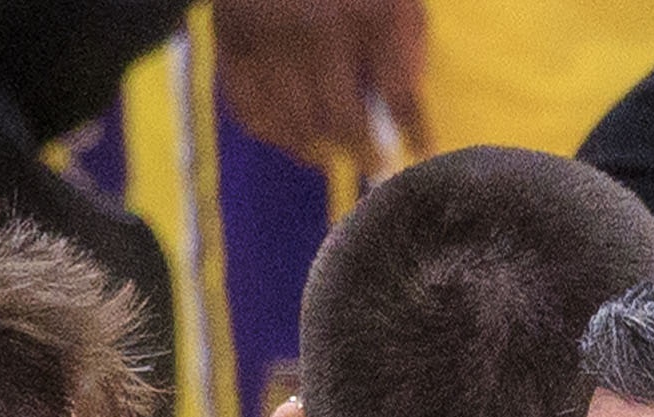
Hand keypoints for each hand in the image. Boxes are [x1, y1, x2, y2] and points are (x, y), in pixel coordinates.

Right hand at [213, 0, 428, 170]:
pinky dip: (275, 133)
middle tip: (376, 164)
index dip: (415, 134)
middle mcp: (319, 27)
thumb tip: (404, 120)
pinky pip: (252, 114)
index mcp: (372, 12)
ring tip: (333, 152)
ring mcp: (271, 37)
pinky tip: (295, 133)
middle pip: (343, 123)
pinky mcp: (232, 41)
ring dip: (319, 150)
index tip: (421, 154)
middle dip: (364, 153)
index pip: (399, 96)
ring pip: (296, 127)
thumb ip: (406, 50)